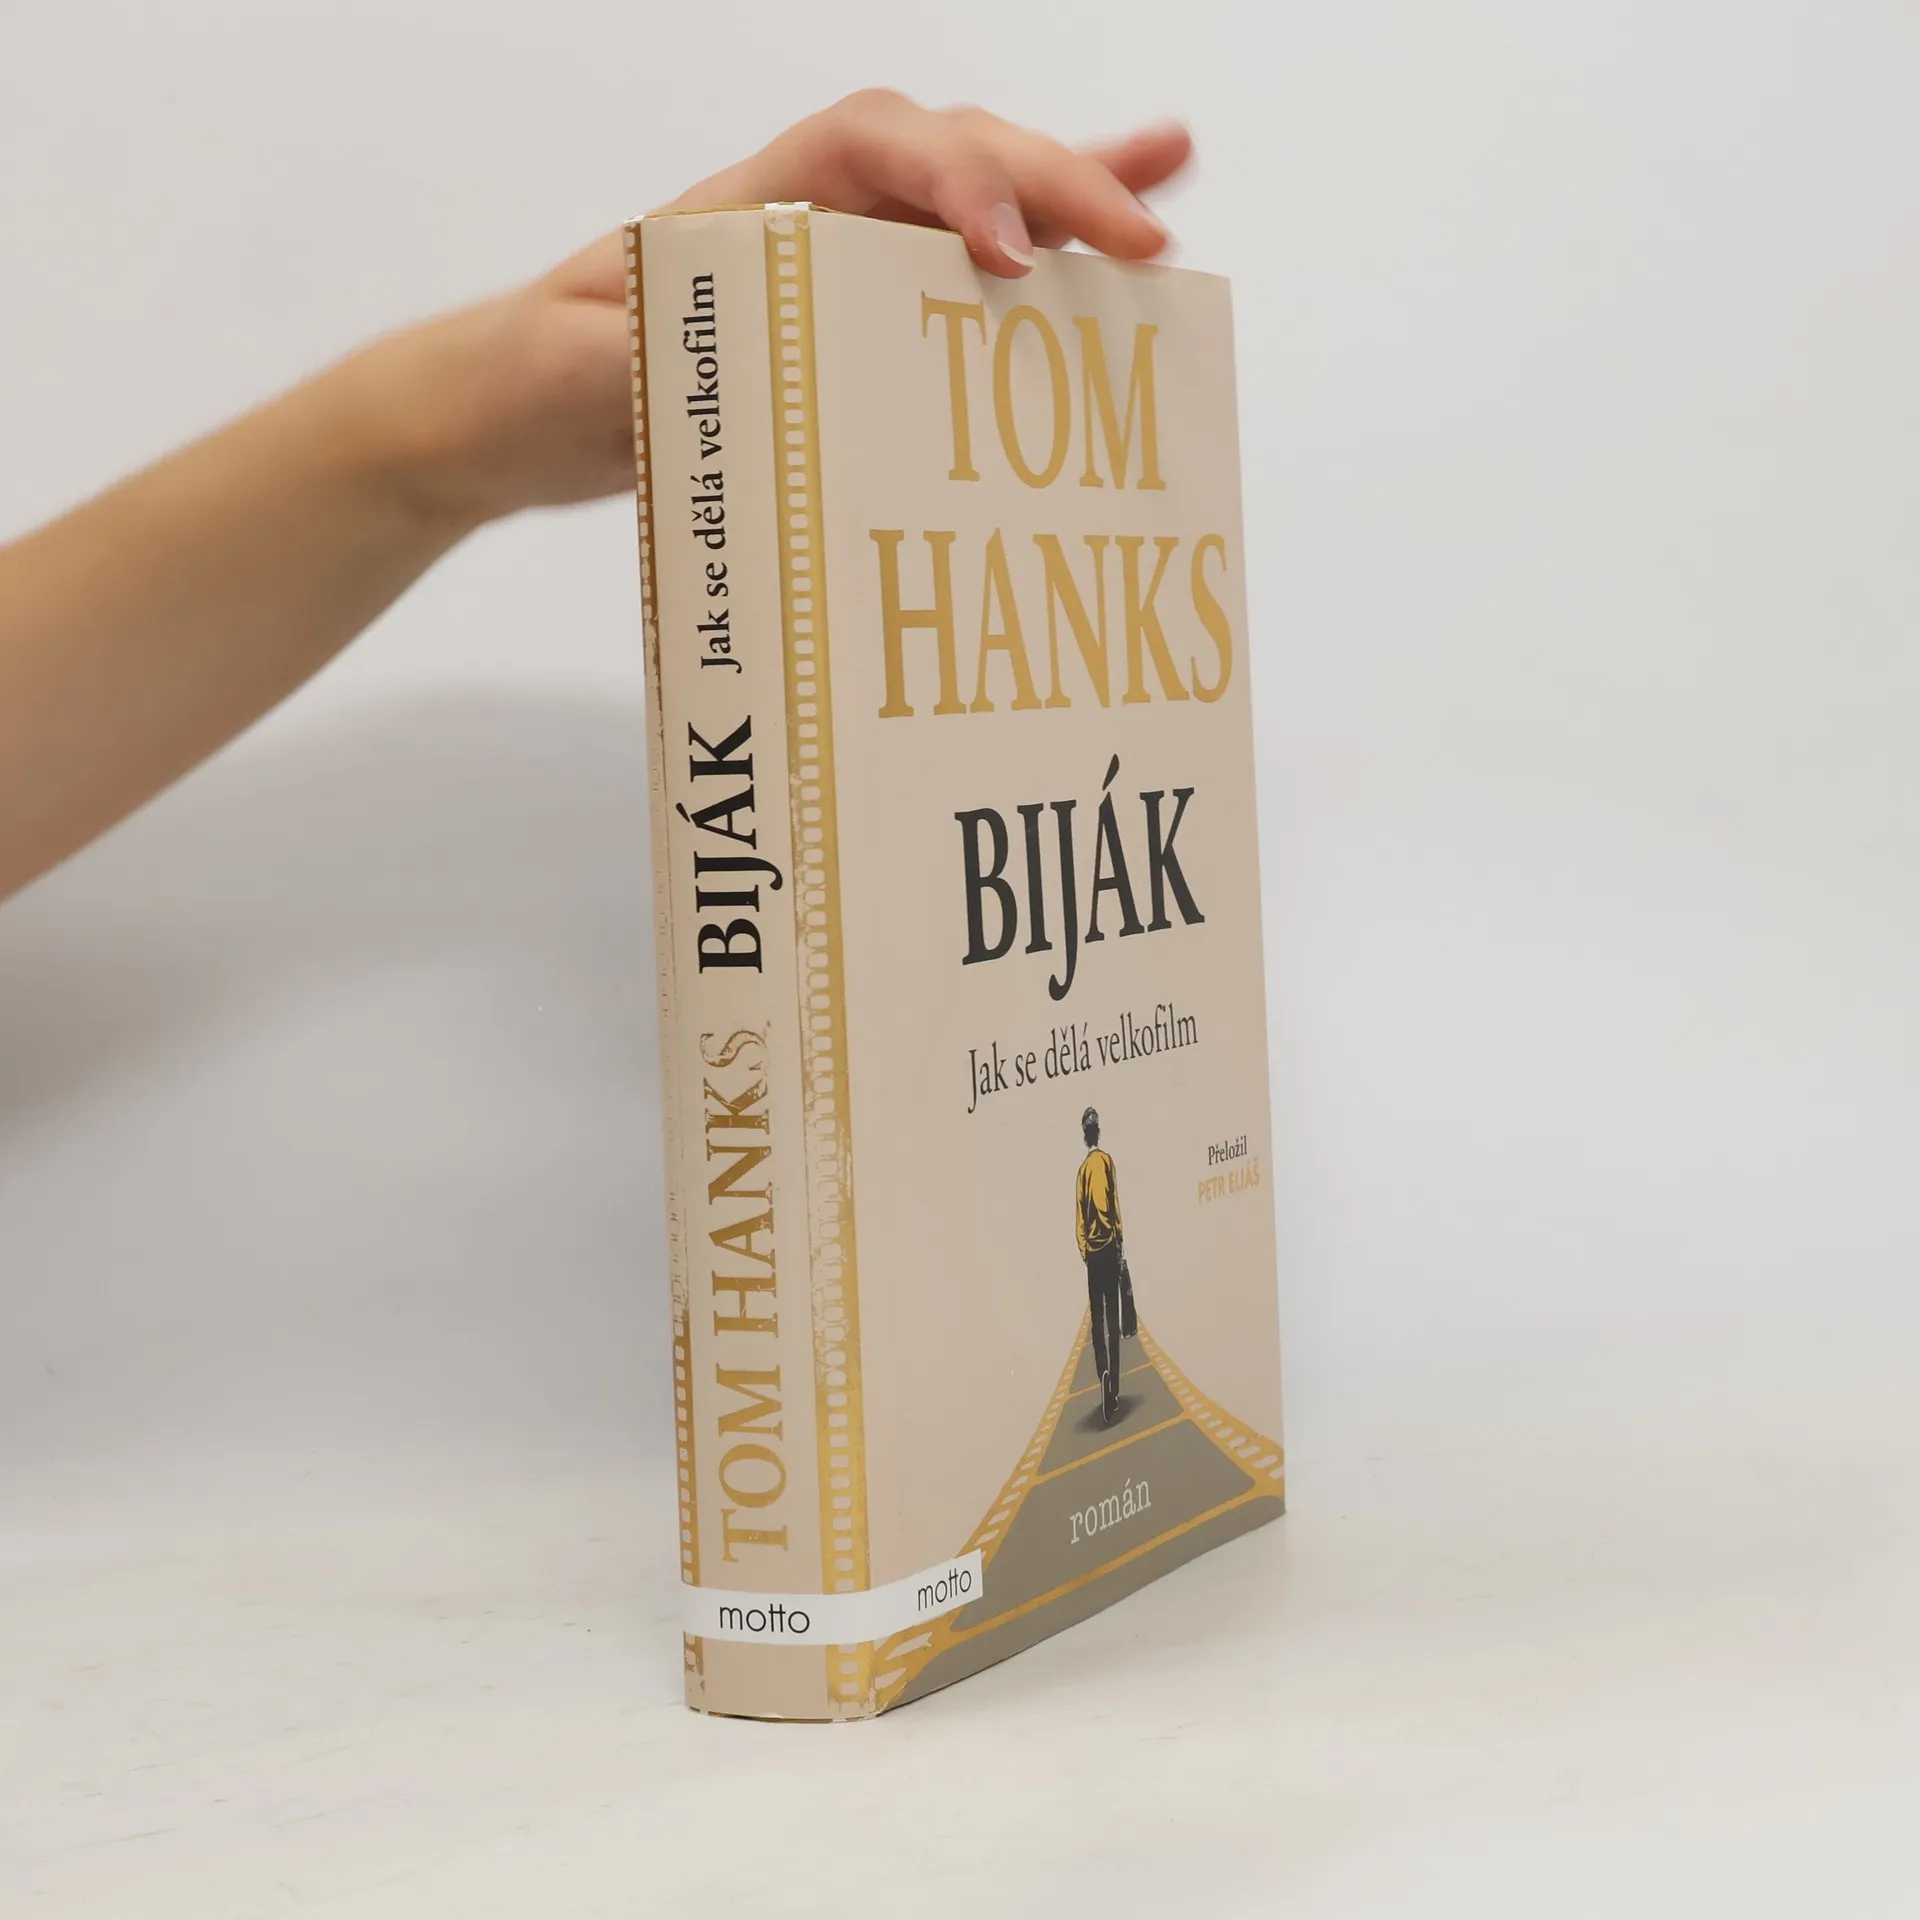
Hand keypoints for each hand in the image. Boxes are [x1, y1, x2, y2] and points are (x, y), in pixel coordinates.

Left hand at [390, 92, 1192, 524]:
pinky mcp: (849, 316)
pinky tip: (1100, 257)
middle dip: (1053, 185)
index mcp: (744, 204)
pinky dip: (1032, 257)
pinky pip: (952, 272)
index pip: (872, 151)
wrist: (509, 411)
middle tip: (1142, 241)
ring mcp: (836, 259)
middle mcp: (807, 212)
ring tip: (1169, 189)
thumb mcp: (566, 369)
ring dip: (1072, 190)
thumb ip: (628, 356)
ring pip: (974, 199)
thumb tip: (704, 363)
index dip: (954, 182)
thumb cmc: (532, 377)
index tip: (1002, 257)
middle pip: (953, 158)